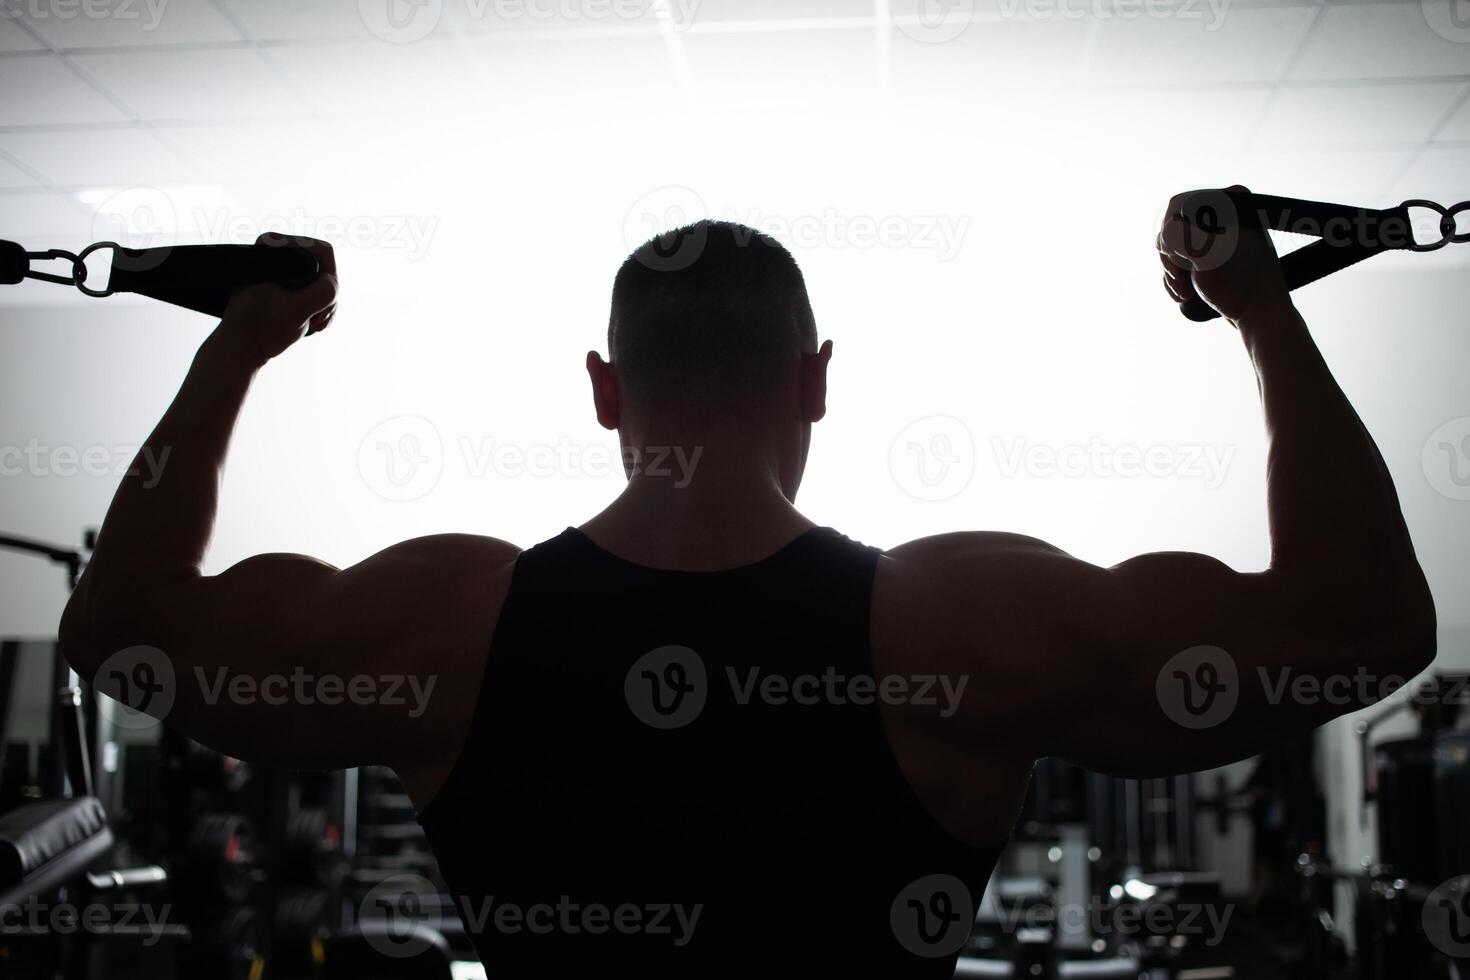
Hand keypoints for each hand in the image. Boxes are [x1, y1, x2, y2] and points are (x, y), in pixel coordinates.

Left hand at [215, 233, 337, 363]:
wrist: (243, 347)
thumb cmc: (261, 329)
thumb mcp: (296, 312)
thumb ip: (321, 293)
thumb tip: (333, 282)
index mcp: (273, 248)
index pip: (322, 251)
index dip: (329, 278)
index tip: (320, 304)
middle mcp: (278, 253)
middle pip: (325, 268)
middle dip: (327, 298)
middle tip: (317, 319)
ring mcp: (284, 270)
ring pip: (324, 282)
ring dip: (326, 306)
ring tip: (314, 324)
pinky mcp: (286, 285)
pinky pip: (316, 291)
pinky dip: (320, 308)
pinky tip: (312, 323)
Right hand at [1157, 185, 1291, 324]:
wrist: (1259, 314)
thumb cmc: (1242, 285)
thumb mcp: (1210, 257)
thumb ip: (1182, 238)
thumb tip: (1164, 234)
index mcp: (1229, 201)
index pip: (1178, 205)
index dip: (1172, 235)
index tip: (1184, 261)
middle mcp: (1223, 212)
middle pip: (1172, 227)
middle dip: (1171, 259)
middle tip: (1183, 279)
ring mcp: (1215, 233)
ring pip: (1172, 246)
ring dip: (1172, 272)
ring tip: (1186, 290)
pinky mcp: (1210, 252)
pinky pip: (1179, 259)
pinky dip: (1175, 278)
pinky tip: (1186, 293)